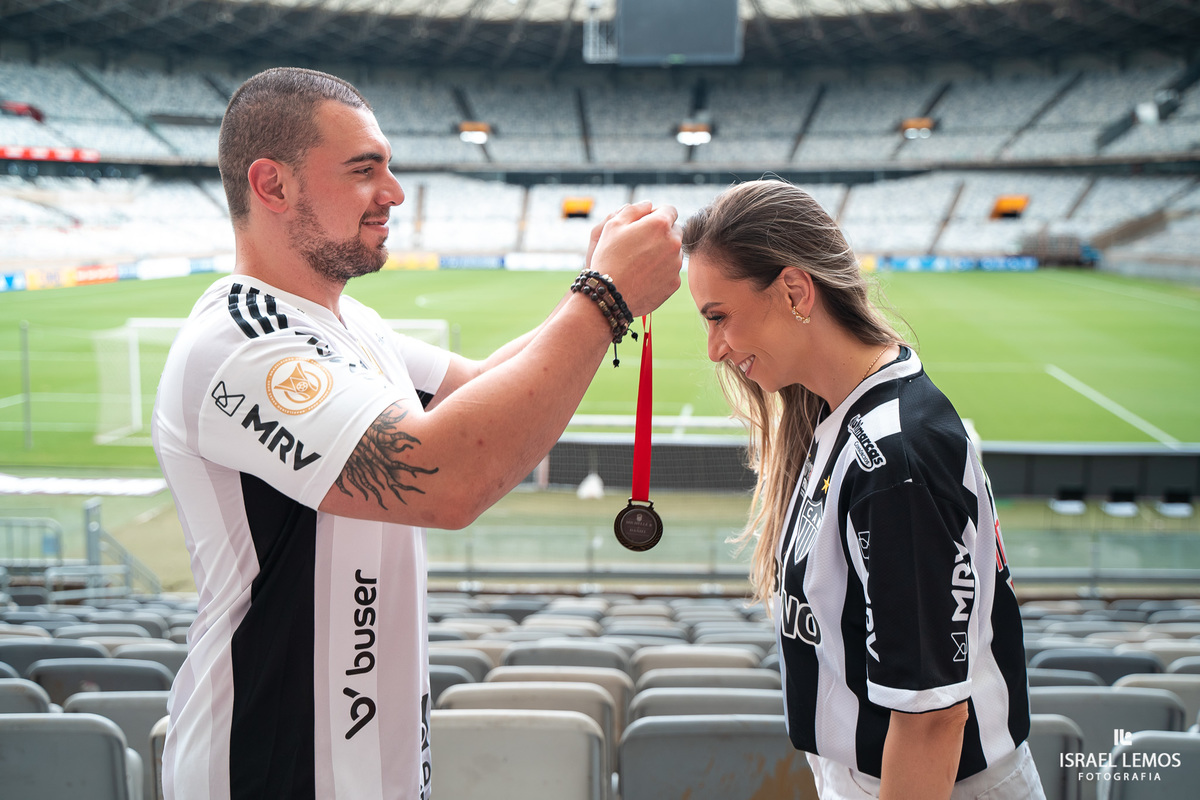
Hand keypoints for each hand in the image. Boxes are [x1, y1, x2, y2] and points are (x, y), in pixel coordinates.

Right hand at [589, 201, 682, 317]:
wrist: (610, 295)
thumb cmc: (608, 257)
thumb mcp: (613, 225)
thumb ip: (634, 209)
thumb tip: (649, 204)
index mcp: (660, 224)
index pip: (670, 210)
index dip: (656, 215)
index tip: (644, 225)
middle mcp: (674, 243)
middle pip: (675, 231)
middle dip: (662, 234)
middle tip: (640, 244)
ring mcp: (676, 264)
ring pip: (674, 252)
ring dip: (663, 252)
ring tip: (640, 263)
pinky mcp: (675, 283)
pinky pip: (672, 271)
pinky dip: (661, 271)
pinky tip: (644, 276)